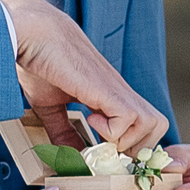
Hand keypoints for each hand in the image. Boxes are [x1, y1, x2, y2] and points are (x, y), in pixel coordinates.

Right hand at [0, 0, 170, 151]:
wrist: (31, 32)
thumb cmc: (38, 62)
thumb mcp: (51, 106)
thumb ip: (63, 131)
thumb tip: (73, 156)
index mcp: (110, 96)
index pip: (142, 125)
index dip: (130, 145)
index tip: (104, 154)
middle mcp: (119, 93)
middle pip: (157, 125)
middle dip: (134, 148)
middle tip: (104, 148)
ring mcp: (116, 89)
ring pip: (152, 123)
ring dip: (126, 140)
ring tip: (97, 132)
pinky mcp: (106, 88)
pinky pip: (129, 118)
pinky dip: (112, 130)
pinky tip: (89, 117)